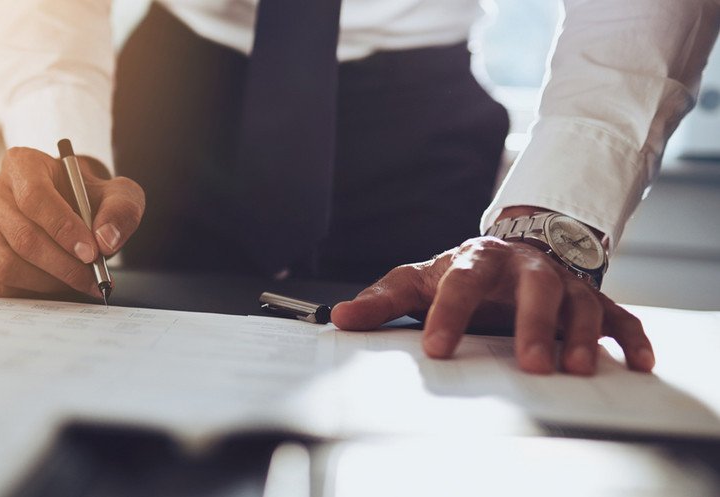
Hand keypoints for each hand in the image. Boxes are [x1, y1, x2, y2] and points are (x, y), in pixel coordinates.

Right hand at [0, 147, 144, 298]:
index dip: (63, 229)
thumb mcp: (118, 195)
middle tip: (92, 278)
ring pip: (5, 266)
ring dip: (47, 283)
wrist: (69, 213)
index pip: (34, 197)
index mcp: (21, 164)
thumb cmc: (88, 202)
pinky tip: (47, 288)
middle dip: (63, 265)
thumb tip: (106, 240)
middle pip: (22, 238)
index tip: (91, 253)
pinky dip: (22, 295)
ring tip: (74, 282)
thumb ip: (121, 211)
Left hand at [330, 237, 653, 375]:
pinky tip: (637, 361)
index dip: (449, 314)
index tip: (438, 349)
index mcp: (478, 261)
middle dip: (531, 324)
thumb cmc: (464, 274)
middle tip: (529, 364)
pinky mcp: (593, 301)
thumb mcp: (421, 280)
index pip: (461, 284)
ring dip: (579, 335)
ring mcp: (563, 283)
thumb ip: (383, 301)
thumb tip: (337, 318)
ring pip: (579, 303)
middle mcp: (525, 269)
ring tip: (574, 368)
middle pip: (533, 289)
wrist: (517, 248)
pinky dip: (630, 337)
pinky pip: (618, 317)